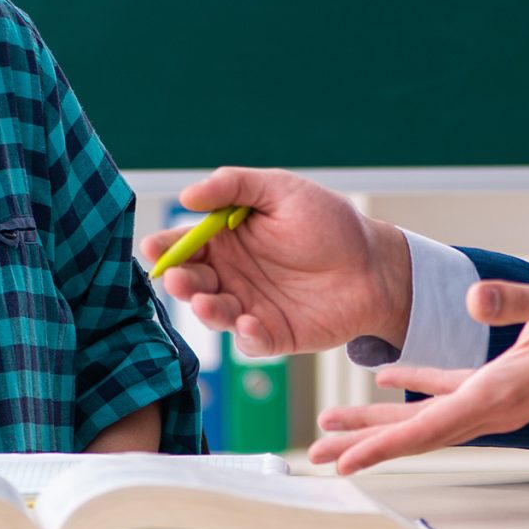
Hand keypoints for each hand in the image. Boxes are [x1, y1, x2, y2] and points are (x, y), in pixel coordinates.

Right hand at [135, 168, 412, 357]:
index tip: (153, 248)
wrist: (375, 263)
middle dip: (180, 282)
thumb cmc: (328, 222)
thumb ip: (233, 187)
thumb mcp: (281, 190)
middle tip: (177, 279)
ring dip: (206, 310)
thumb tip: (186, 195)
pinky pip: (252, 341)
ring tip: (206, 303)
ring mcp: (250, 306)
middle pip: (192, 282)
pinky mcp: (274, 334)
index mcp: (226, 240)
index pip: (185, 245)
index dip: (165, 248)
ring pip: (215, 315)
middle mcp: (231, 275)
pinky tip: (250, 324)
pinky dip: (247, 336)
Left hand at [309, 277, 528, 473]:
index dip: (384, 446)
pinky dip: (412, 389)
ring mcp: (495, 399)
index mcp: (502, 395)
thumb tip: (470, 300)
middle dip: (365, 446)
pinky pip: (445, 393)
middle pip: (416, 435)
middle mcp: (494, 407)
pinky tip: (383, 381)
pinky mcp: (499, 383)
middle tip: (316, 457)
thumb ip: (515, 300)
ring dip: (378, 425)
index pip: (430, 428)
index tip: (344, 463)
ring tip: (333, 429)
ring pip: (425, 419)